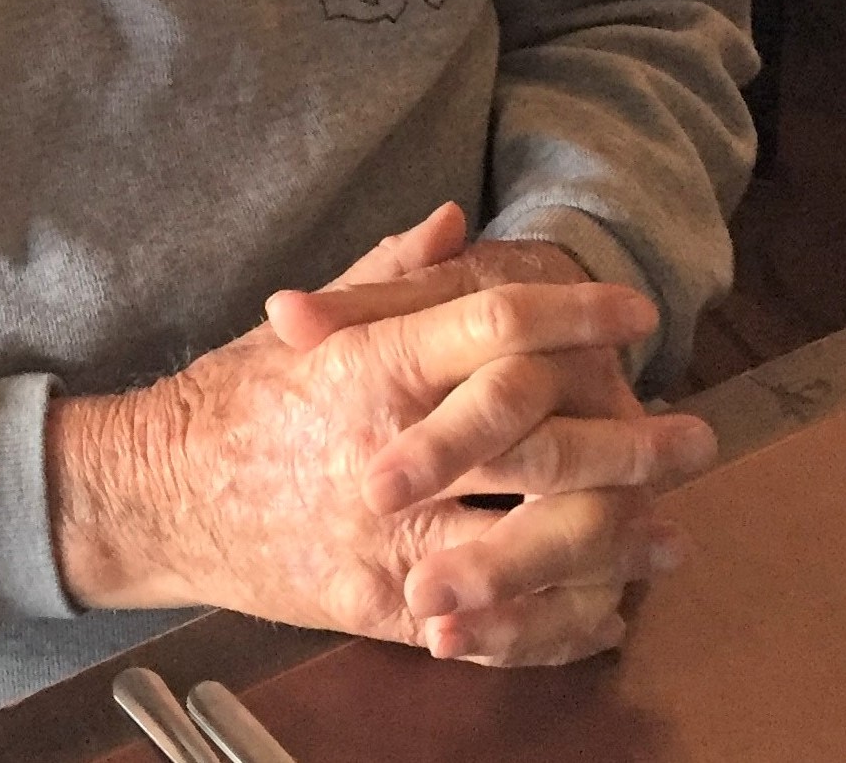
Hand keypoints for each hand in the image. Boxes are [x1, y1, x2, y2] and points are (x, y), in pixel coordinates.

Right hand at [45, 274, 707, 664]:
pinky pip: (484, 623)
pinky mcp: (378, 604)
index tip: (627, 306)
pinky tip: (598, 605)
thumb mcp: (303, 320)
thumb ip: (389, 274)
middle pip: (530, 440)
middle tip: (688, 432)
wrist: (157, 493)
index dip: (570, 311)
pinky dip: (552, 622)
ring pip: (524, 540)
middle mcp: (381, 449)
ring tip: (666, 530)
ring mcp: (381, 535)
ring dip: (610, 540)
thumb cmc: (234, 398)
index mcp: (364, 365)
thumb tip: (457, 222)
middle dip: (625, 439)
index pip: (490, 328)